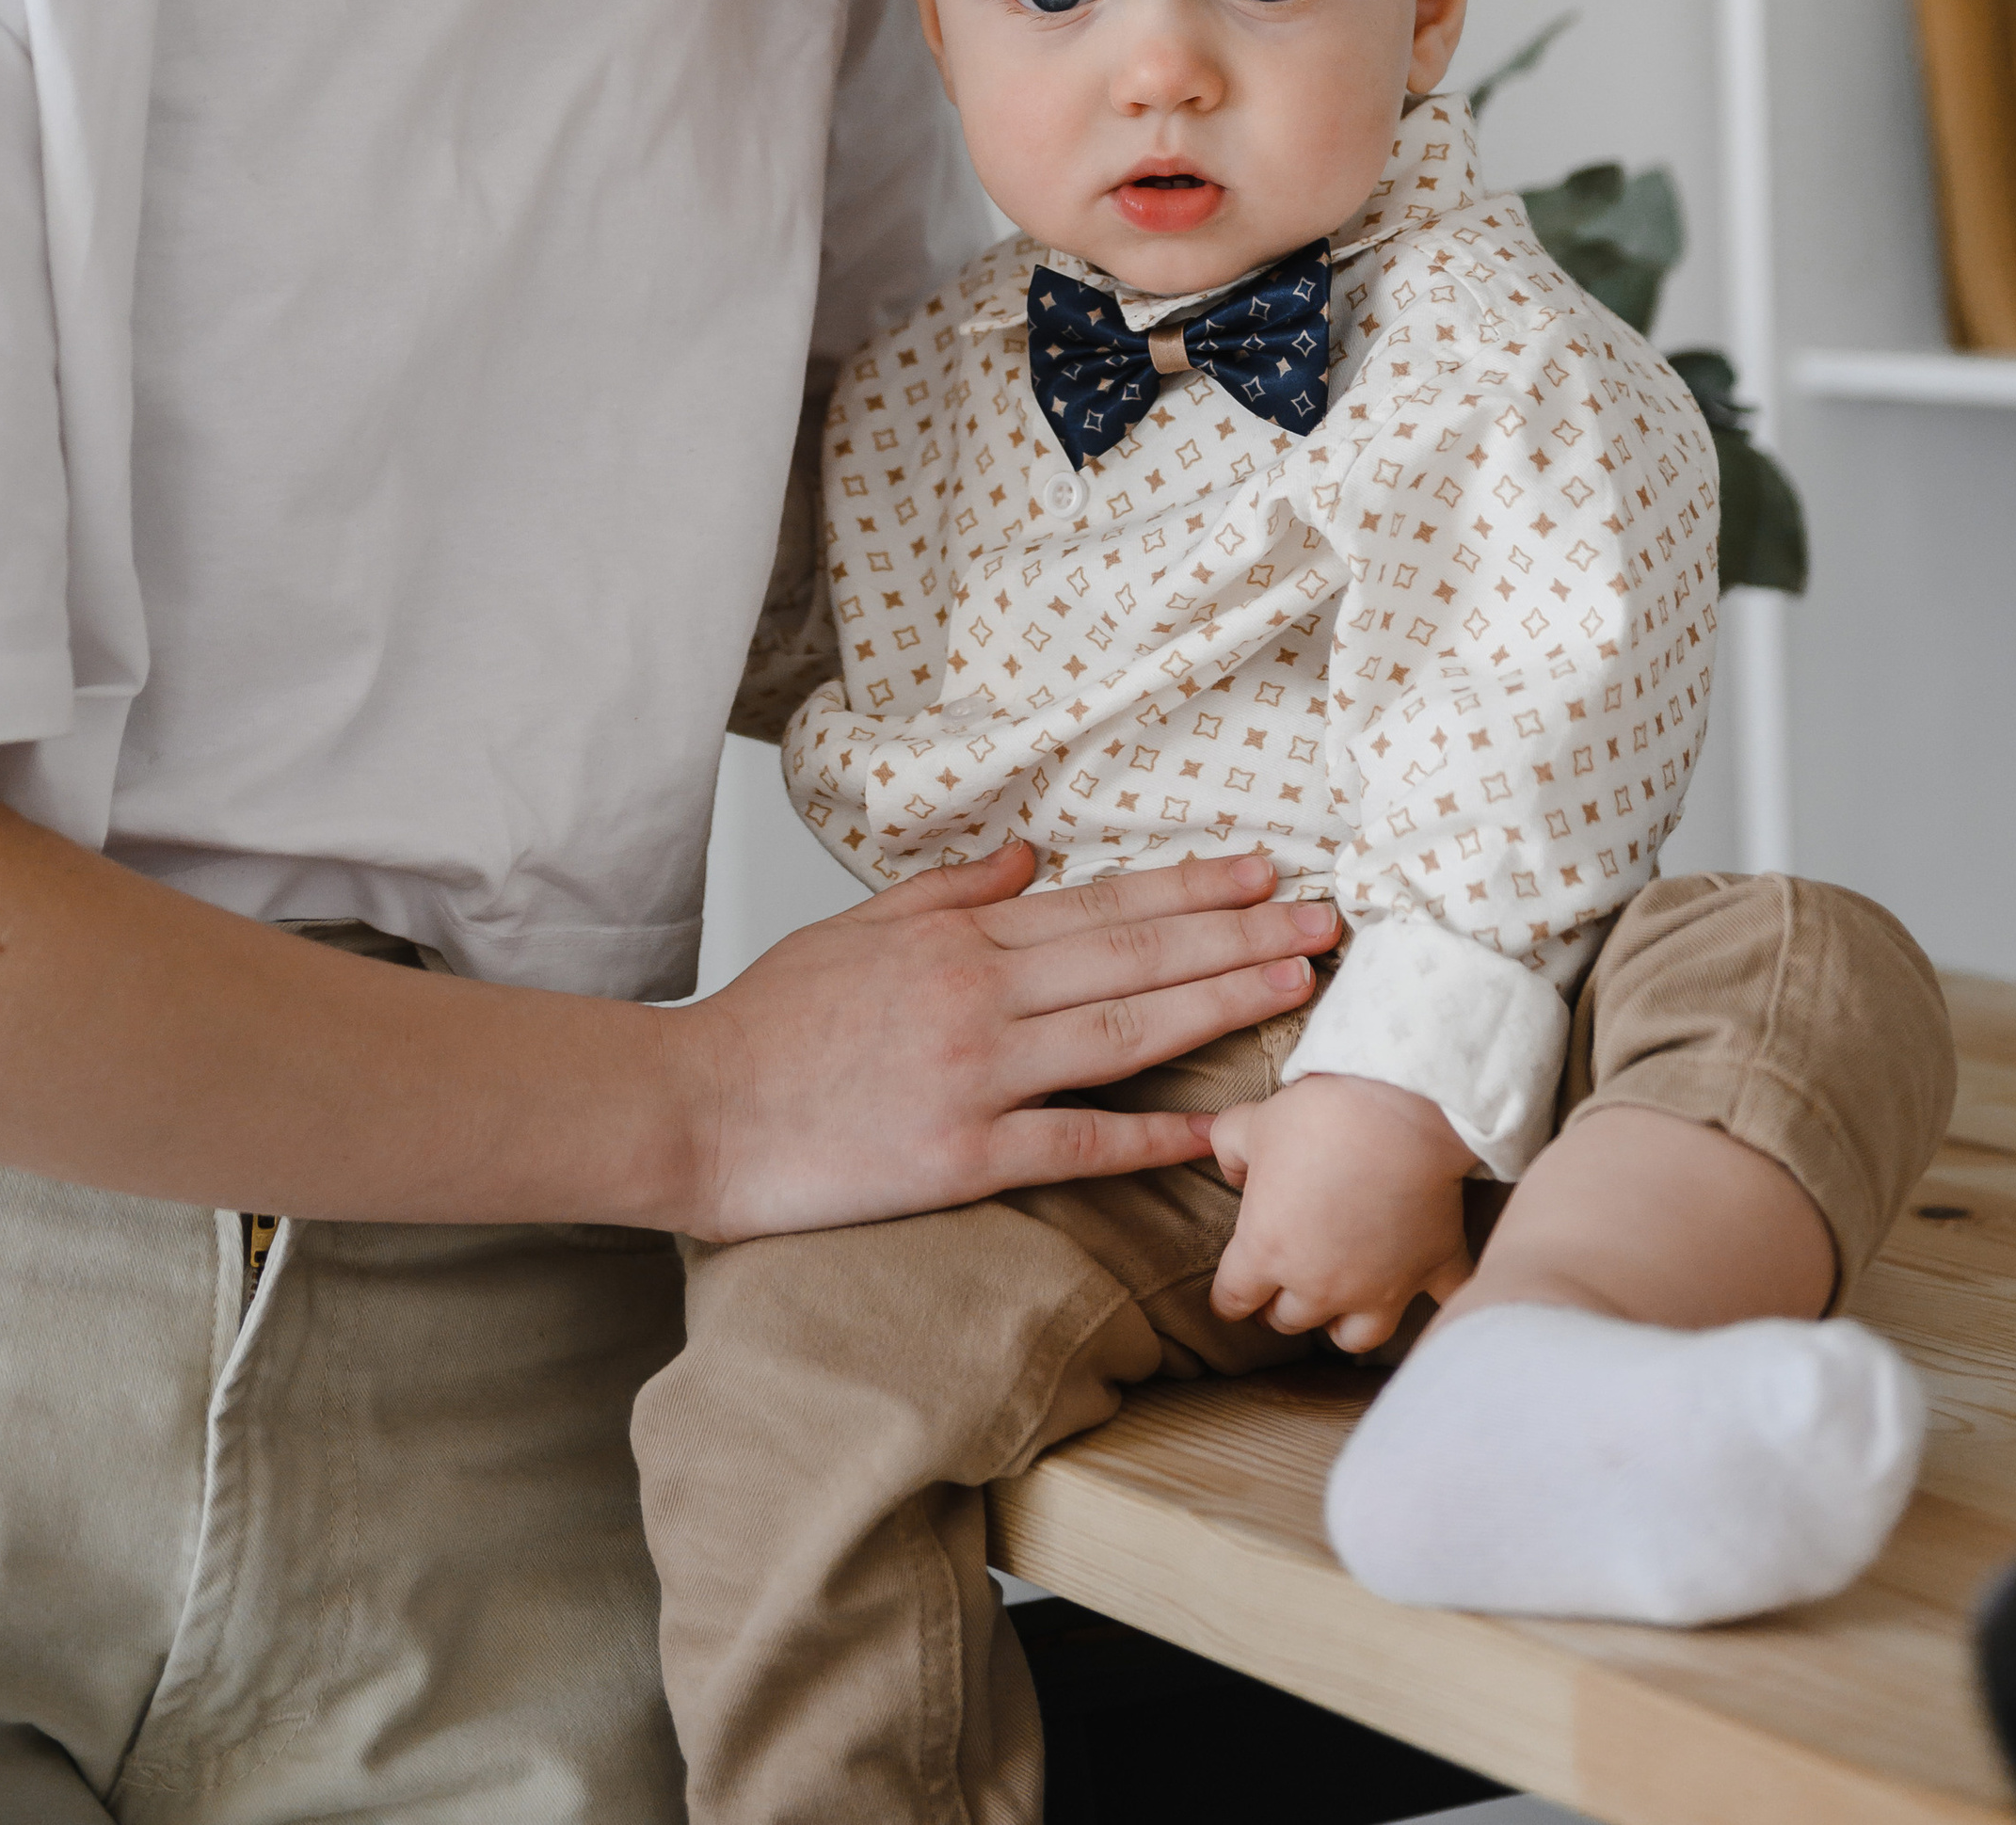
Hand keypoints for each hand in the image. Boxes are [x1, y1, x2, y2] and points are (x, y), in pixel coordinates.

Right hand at [669, 843, 1339, 1243]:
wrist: (691, 1108)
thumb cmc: (767, 1023)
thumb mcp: (857, 930)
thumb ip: (952, 891)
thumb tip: (1032, 856)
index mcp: (958, 942)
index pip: (1102, 907)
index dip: (1191, 889)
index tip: (1263, 873)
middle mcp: (979, 999)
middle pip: (1135, 960)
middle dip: (1239, 935)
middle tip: (1324, 921)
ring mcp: (973, 1079)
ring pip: (1124, 1036)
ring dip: (1220, 1008)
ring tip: (1295, 988)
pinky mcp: (957, 1159)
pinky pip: (1072, 1145)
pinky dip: (1146, 1140)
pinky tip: (1211, 1135)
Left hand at [1209, 1071, 1473, 1350]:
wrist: (1399, 1108)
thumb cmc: (1318, 1116)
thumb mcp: (1250, 1123)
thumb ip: (1228, 1149)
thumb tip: (1233, 1170)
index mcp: (1269, 1251)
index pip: (1233, 1299)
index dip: (1228, 1297)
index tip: (1231, 1293)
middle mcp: (1321, 1285)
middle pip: (1289, 1321)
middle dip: (1280, 1305)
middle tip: (1282, 1285)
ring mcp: (1381, 1287)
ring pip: (1352, 1337)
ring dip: (1340, 1323)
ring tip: (1338, 1302)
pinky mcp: (1431, 1270)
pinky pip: (1440, 1306)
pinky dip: (1436, 1303)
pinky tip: (1430, 1290)